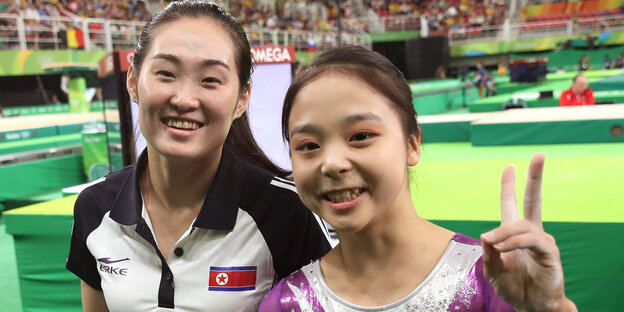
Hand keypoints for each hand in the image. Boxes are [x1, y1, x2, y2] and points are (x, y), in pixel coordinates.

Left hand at [480, 154, 575, 311]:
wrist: (530, 305)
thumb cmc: (512, 286)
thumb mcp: (492, 268)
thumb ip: (488, 252)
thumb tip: (487, 235)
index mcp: (515, 232)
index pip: (513, 204)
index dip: (510, 186)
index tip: (509, 167)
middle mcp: (531, 232)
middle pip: (533, 200)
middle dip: (535, 178)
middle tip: (539, 156)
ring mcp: (542, 241)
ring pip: (522, 226)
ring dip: (504, 233)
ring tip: (492, 243)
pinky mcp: (549, 253)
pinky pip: (531, 240)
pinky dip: (515, 242)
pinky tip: (504, 247)